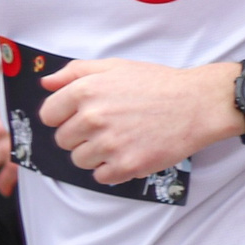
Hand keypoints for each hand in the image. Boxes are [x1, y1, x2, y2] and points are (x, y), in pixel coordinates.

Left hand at [37, 60, 237, 183]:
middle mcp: (93, 117)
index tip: (83, 116)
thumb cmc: (159, 84)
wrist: (199, 104)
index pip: (48, 115)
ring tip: (122, 140)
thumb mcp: (115, 67)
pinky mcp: (127, 165)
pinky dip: (112, 170)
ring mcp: (109, 143)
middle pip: (64, 140)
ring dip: (97, 154)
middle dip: (82, 136)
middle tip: (109, 127)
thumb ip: (75, 71)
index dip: (64, 116)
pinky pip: (101, 177)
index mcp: (86, 91)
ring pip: (80, 160)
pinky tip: (129, 154)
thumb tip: (45, 83)